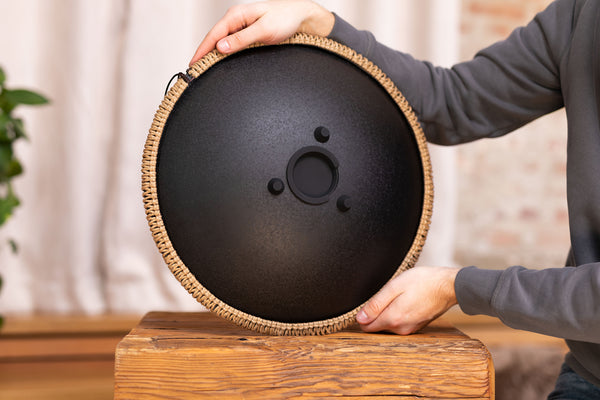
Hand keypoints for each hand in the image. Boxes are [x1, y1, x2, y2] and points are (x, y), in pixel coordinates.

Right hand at [190, 0, 334, 65]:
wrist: (301, 17)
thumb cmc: (286, 19)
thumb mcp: (263, 30)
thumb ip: (241, 39)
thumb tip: (221, 47)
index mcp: (236, 14)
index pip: (213, 34)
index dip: (201, 50)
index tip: (193, 64)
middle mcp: (236, 18)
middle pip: (214, 38)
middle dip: (203, 53)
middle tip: (194, 70)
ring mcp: (240, 25)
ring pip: (221, 41)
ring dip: (212, 53)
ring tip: (203, 67)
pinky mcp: (246, 32)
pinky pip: (230, 43)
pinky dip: (223, 52)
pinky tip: (219, 60)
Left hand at [356, 266, 459, 334]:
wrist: (448, 286)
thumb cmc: (422, 282)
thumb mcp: (394, 287)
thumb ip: (376, 304)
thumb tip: (360, 318)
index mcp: (392, 319)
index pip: (366, 327)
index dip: (363, 315)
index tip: (369, 302)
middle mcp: (400, 329)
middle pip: (376, 327)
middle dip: (376, 313)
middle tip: (386, 296)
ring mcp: (410, 329)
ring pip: (388, 325)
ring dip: (388, 313)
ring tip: (398, 297)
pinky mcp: (417, 326)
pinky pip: (400, 323)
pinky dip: (398, 314)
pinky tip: (405, 301)